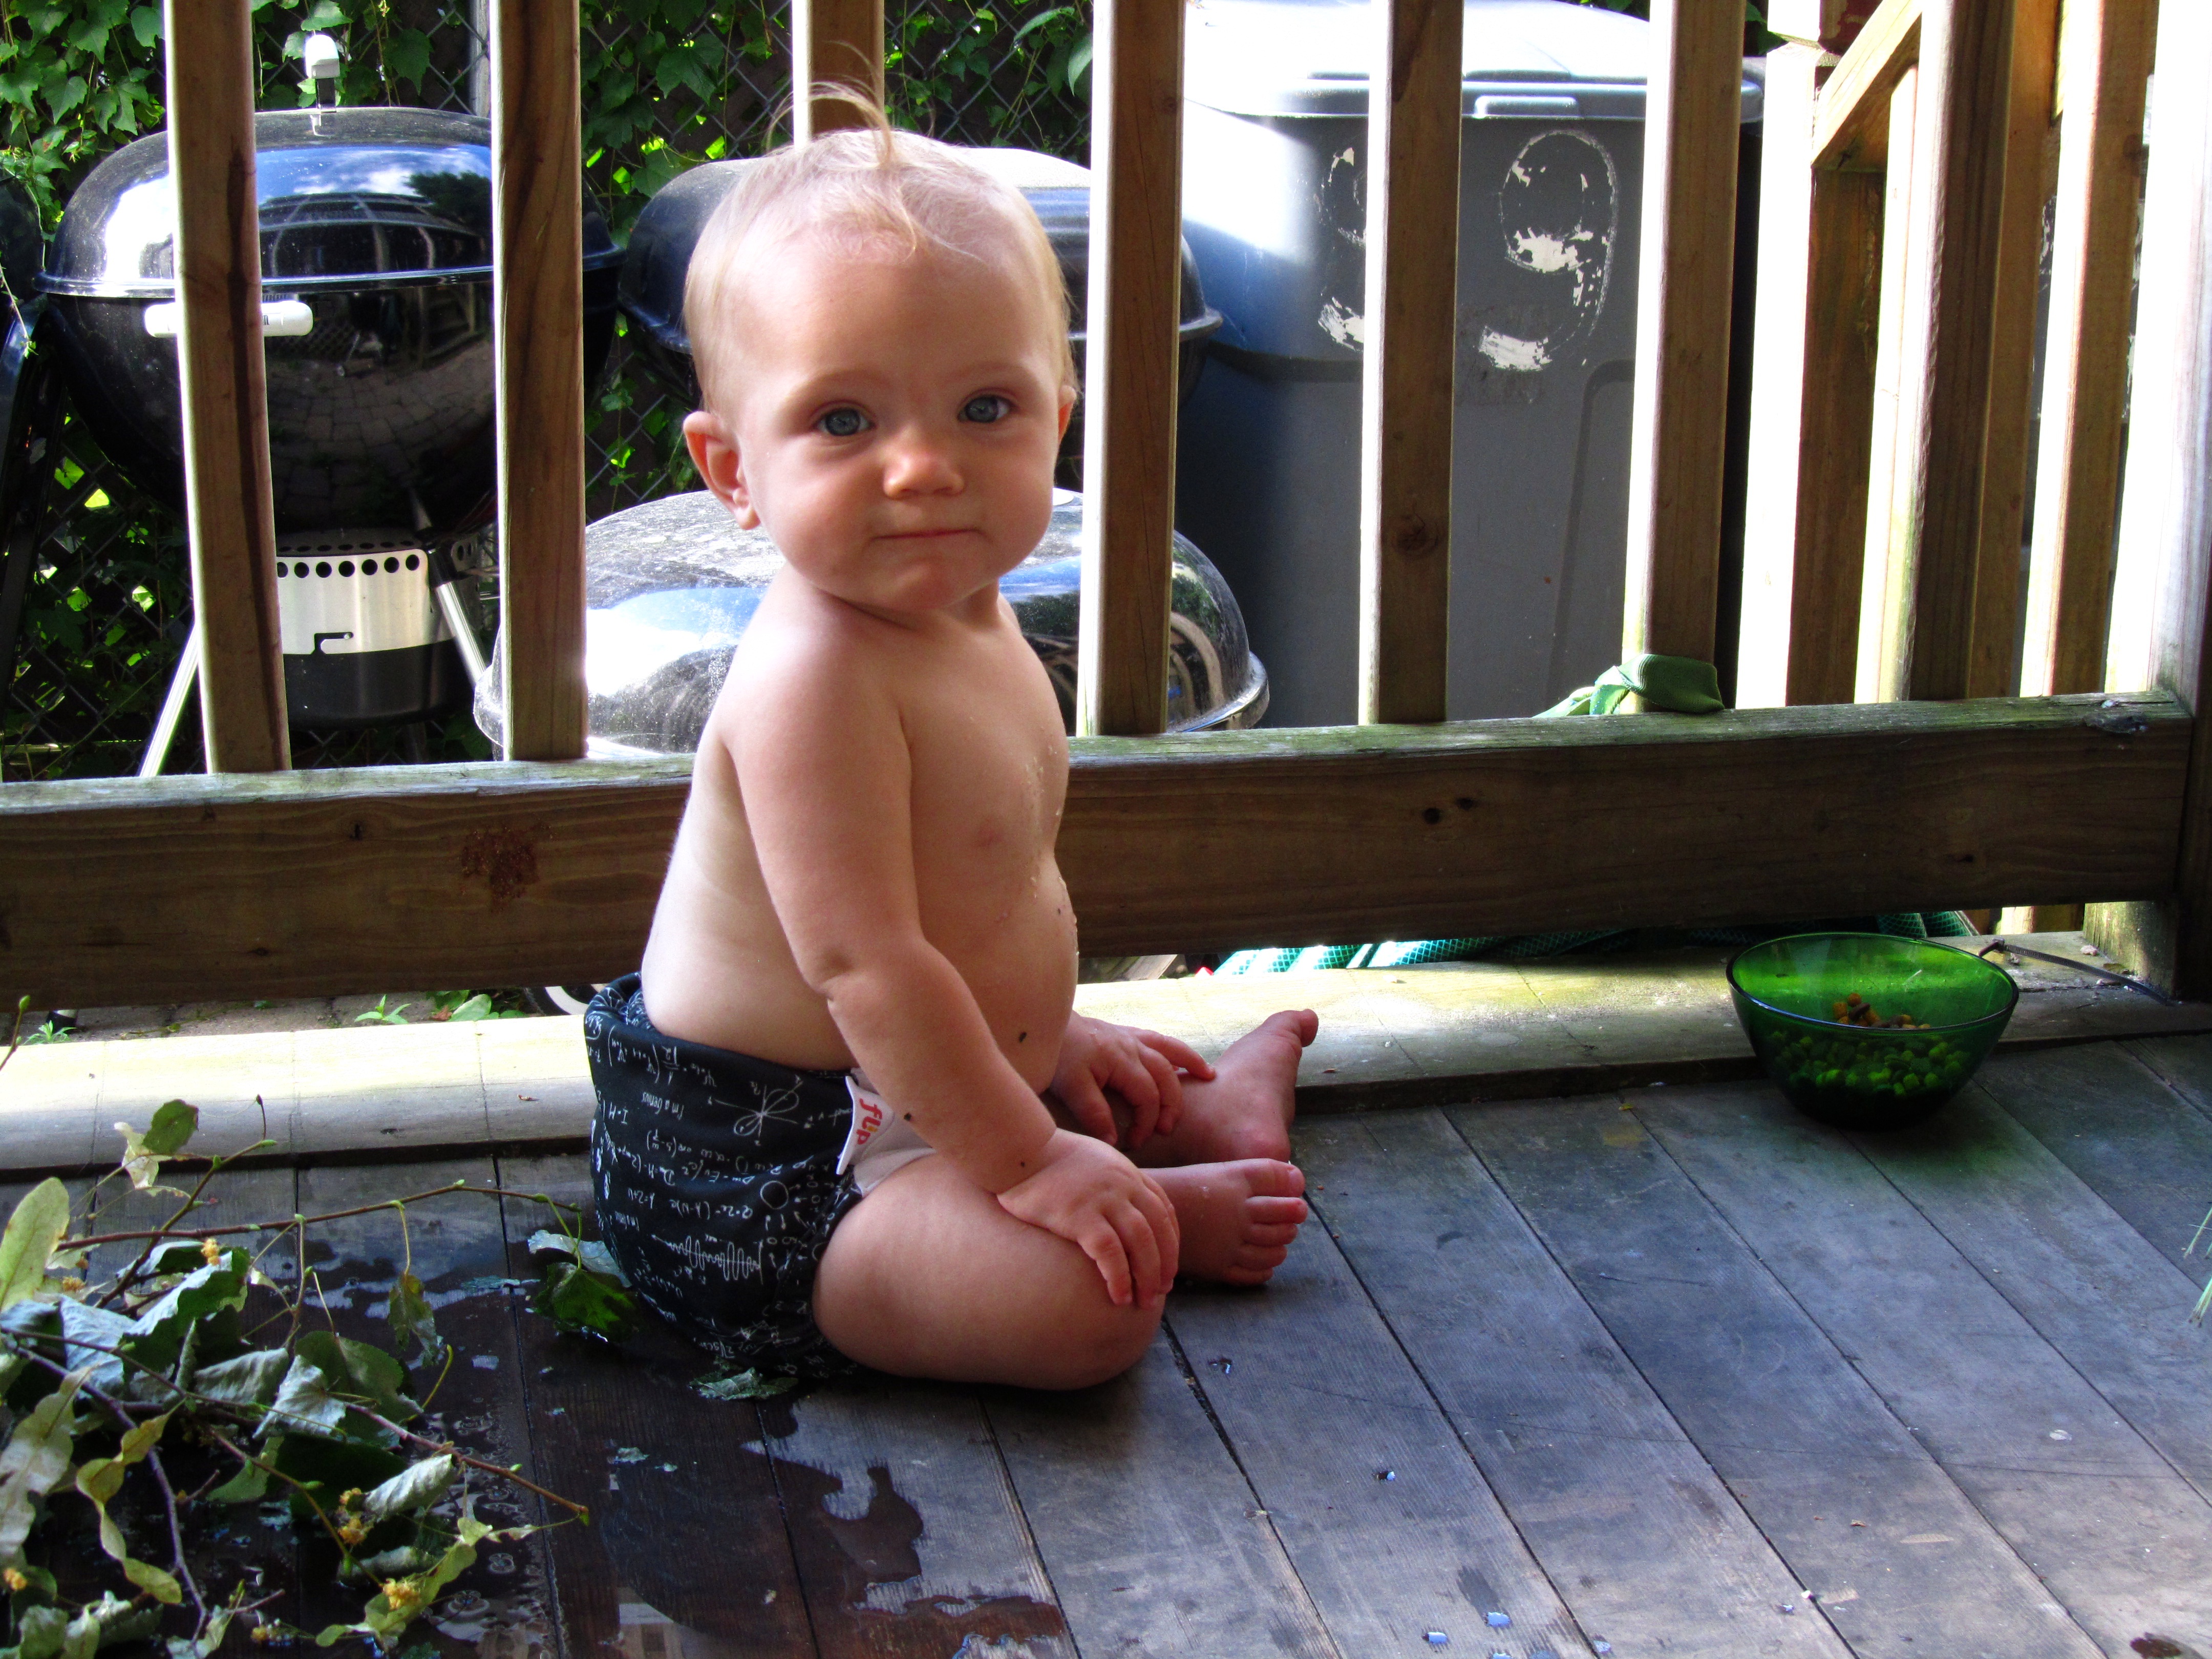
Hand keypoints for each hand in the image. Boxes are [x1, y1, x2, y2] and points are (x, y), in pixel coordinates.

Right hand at [996, 1129, 1181, 1305]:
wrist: (1019, 1148)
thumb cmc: (1048, 1157)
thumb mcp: (1093, 1160)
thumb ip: (1110, 1179)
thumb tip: (1116, 1205)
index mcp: (1127, 1173)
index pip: (1163, 1210)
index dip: (1170, 1241)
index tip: (1167, 1266)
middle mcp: (1122, 1184)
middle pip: (1157, 1229)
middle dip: (1165, 1264)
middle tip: (1161, 1292)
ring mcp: (1103, 1199)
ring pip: (1141, 1241)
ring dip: (1147, 1275)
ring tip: (1144, 1301)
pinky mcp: (1080, 1215)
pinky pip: (1109, 1251)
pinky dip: (1119, 1277)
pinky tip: (1118, 1296)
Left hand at [1049, 1016, 1214, 1149]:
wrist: (1041, 1023)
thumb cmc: (1055, 1055)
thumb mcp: (1070, 1087)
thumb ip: (1094, 1113)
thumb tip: (1114, 1141)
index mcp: (1122, 1060)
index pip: (1147, 1097)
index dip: (1146, 1123)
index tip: (1134, 1143)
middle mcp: (1132, 1046)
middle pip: (1165, 1076)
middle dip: (1171, 1104)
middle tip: (1167, 1129)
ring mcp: (1129, 1037)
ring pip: (1169, 1050)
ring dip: (1189, 1063)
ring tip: (1208, 1076)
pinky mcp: (1122, 1032)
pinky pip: (1157, 1039)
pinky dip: (1174, 1049)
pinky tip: (1181, 1057)